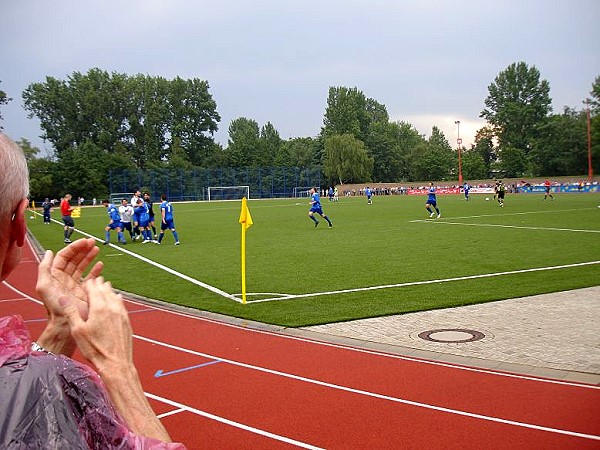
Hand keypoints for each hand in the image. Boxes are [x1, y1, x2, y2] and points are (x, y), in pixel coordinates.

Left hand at [35, 238, 102, 354]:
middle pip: (74, 259)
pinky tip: (100, 265)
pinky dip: (95, 270)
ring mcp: (75, 284)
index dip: (74, 248)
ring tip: (97, 250)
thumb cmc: (54, 305)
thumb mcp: (43, 285)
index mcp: (55, 275)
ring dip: (89, 257)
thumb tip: (49, 252)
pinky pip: (91, 277)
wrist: (66, 323)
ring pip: (82, 266)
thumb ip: (44, 268)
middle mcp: (65, 278)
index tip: (84, 242)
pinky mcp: (85, 291)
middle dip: (83, 250)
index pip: (64, 256)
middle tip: (93, 242)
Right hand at [60, 277, 132, 373]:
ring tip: (104, 286)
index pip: (94, 288)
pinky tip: (116, 299)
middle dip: (99, 284)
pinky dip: (116, 298)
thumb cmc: (96, 349)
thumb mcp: (77, 331)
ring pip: (115, 295)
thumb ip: (71, 312)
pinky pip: (121, 304)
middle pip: (105, 289)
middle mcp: (113, 307)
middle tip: (95, 280)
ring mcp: (122, 313)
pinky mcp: (127, 320)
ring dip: (108, 290)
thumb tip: (63, 297)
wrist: (116, 363)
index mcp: (99, 307)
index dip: (88, 284)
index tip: (85, 281)